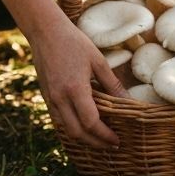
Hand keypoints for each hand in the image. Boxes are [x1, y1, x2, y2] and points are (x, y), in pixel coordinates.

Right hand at [30, 17, 126, 148]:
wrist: (45, 31)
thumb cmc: (74, 41)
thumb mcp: (98, 60)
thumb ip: (112, 84)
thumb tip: (129, 102)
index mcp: (75, 89)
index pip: (91, 123)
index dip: (105, 135)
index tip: (117, 140)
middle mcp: (60, 97)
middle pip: (77, 132)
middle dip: (95, 143)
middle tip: (110, 144)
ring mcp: (50, 97)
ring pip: (66, 128)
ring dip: (83, 137)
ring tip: (98, 137)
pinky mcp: (45, 95)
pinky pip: (58, 119)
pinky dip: (71, 126)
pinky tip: (82, 124)